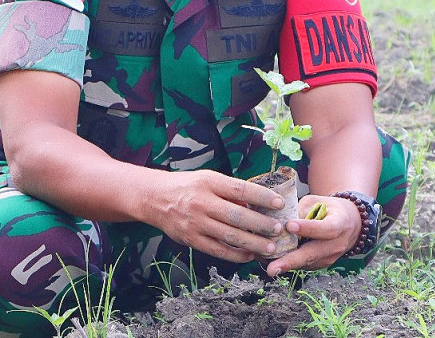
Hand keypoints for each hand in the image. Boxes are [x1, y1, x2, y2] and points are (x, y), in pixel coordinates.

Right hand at [149, 170, 285, 262]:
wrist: (155, 198)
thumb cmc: (188, 187)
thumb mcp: (208, 179)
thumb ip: (230, 191)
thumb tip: (256, 203)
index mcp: (209, 182)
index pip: (240, 189)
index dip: (262, 196)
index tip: (279, 203)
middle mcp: (202, 202)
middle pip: (237, 215)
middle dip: (261, 224)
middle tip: (278, 229)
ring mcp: (195, 222)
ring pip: (230, 236)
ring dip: (253, 243)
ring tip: (270, 247)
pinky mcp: (191, 239)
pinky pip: (217, 250)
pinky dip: (236, 255)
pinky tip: (250, 255)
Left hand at [262, 194, 361, 275]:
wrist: (349, 225)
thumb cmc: (329, 209)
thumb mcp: (317, 202)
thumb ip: (301, 210)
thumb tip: (279, 220)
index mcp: (339, 223)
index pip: (325, 228)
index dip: (308, 228)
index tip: (289, 225)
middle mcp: (336, 244)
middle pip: (313, 254)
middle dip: (291, 261)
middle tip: (272, 268)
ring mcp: (329, 257)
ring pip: (305, 262)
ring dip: (285, 265)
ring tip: (267, 266)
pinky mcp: (321, 264)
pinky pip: (304, 265)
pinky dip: (289, 263)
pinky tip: (273, 262)